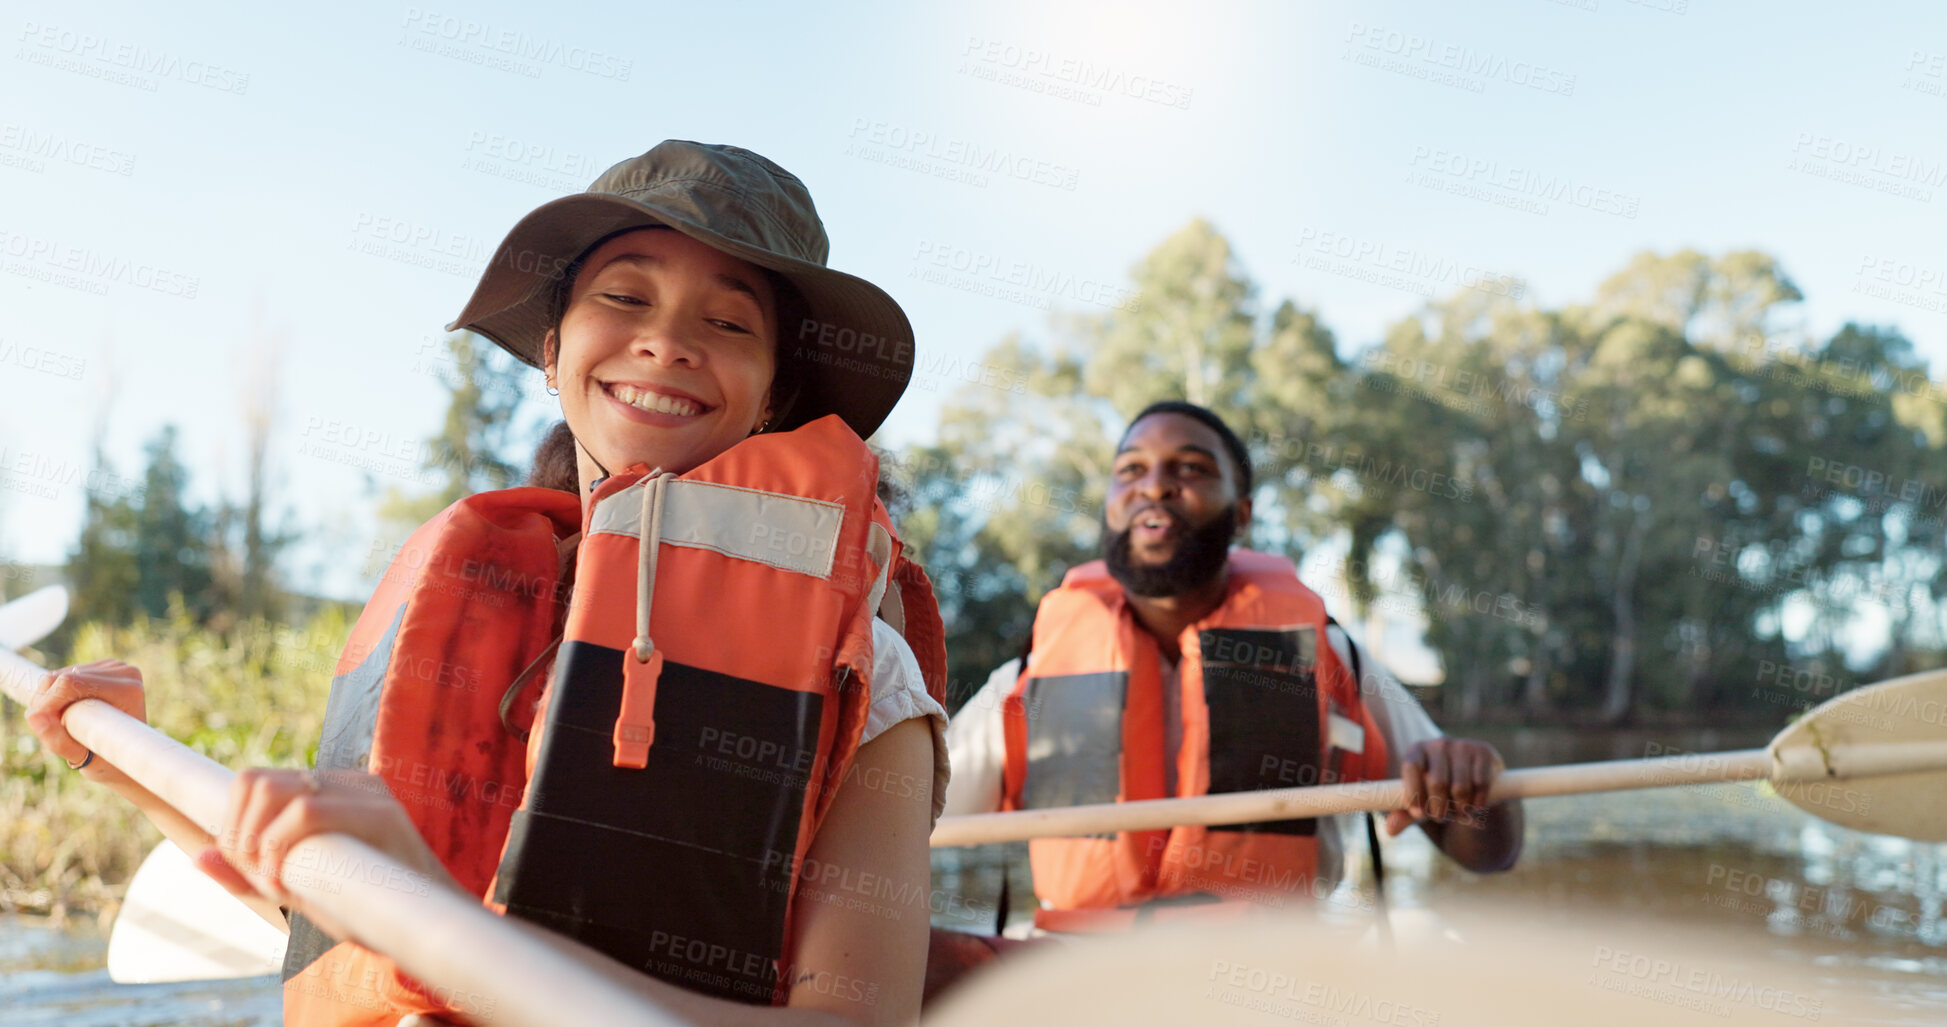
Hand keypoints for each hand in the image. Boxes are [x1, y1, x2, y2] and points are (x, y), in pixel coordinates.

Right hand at [24, 660, 145, 788]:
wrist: (126, 753)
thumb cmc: (106, 760)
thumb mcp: (80, 757)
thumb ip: (56, 739)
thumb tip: (31, 715)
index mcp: (126, 690)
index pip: (70, 683)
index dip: (46, 702)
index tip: (39, 723)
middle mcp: (123, 672)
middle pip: (61, 677)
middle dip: (46, 702)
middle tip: (54, 727)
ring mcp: (114, 666)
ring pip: (58, 675)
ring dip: (50, 700)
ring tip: (65, 722)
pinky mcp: (102, 666)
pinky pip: (62, 674)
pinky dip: (56, 694)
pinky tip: (70, 710)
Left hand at [199, 768, 459, 937]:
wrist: (429, 922)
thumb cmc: (365, 906)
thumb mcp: (299, 888)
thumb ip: (250, 873)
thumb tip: (198, 857)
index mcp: (327, 790)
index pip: (256, 780)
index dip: (232, 824)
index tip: (244, 867)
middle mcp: (345, 781)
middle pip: (257, 780)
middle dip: (238, 833)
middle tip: (254, 875)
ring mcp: (364, 792)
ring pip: (276, 790)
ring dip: (255, 840)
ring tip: (269, 879)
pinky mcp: (380, 813)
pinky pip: (308, 813)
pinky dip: (278, 847)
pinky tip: (284, 881)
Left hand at [1385, 737, 1504, 836]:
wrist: (1472, 784)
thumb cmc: (1438, 794)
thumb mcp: (1421, 804)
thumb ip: (1405, 815)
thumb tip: (1391, 829)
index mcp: (1416, 751)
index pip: (1411, 766)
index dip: (1414, 792)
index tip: (1418, 814)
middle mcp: (1438, 744)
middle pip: (1437, 782)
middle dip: (1439, 808)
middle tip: (1440, 817)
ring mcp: (1462, 746)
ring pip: (1460, 788)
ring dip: (1460, 809)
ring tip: (1459, 812)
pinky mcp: (1483, 752)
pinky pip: (1480, 784)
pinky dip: (1477, 803)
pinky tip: (1475, 806)